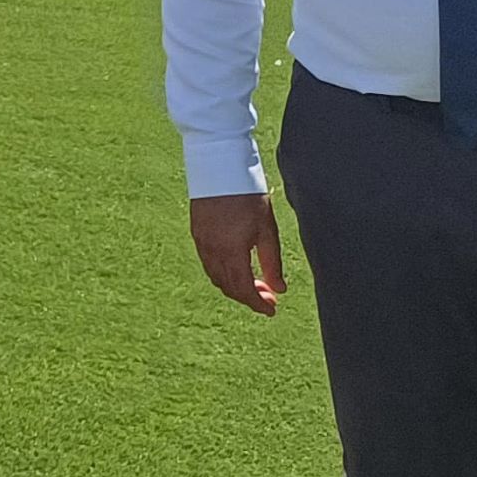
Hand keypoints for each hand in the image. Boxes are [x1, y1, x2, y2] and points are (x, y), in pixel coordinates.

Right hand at [190, 192, 285, 313]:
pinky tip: (237, 267)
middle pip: (228, 287)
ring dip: (235, 286)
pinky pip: (208, 264)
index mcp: (231, 251)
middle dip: (249, 297)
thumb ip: (272, 262)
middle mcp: (212, 251)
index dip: (258, 304)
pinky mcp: (197, 233)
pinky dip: (223, 274)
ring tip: (256, 283)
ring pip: (216, 277)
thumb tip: (280, 288)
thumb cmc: (248, 195)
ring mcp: (201, 242)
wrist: (219, 166)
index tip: (271, 310)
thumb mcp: (267, 230)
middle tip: (269, 297)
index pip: (243, 289)